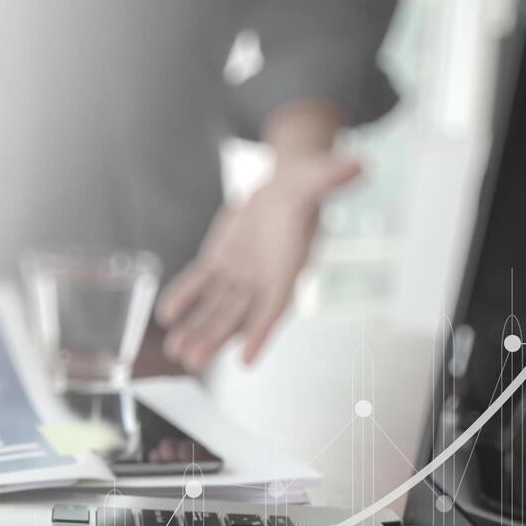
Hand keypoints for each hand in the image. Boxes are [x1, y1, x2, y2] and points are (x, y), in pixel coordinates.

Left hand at [157, 153, 359, 370]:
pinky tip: (166, 313)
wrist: (287, 185)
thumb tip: (358, 165)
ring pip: (215, 307)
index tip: (245, 360)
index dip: (261, 333)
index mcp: (289, 266)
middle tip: (193, 360)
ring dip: (196, 327)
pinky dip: (184, 296)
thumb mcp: (319, 178)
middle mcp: (264, 277)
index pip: (275, 307)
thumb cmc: (307, 185)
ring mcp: (241, 273)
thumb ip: (333, 177)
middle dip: (215, 337)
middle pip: (238, 316)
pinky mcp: (221, 261)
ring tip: (175, 350)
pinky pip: (199, 282)